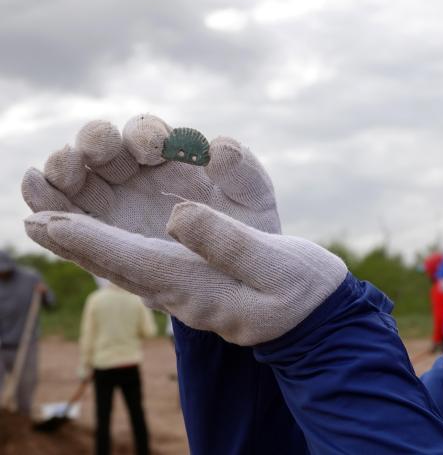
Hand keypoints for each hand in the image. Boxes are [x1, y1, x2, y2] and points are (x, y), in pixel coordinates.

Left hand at [23, 115, 346, 344]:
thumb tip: (177, 215)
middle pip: (116, 266)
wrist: (318, 321)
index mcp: (196, 284)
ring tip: (54, 226)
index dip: (87, 238)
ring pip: (126, 267)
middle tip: (31, 218)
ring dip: (87, 246)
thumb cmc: (302, 290)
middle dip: (72, 241)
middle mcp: (182, 291)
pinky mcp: (198, 287)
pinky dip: (116, 251)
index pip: (130, 259)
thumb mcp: (273, 262)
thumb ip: (227, 242)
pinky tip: (106, 242)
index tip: (46, 219)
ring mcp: (188, 292)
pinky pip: (144, 267)